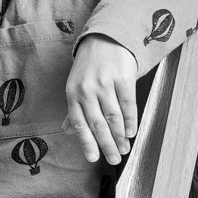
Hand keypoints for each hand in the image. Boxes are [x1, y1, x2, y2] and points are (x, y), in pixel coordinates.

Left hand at [66, 34, 139, 162]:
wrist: (106, 38)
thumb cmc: (89, 66)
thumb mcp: (76, 86)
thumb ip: (74, 110)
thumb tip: (67, 132)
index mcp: (73, 94)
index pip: (80, 124)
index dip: (87, 143)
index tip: (93, 159)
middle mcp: (87, 89)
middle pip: (98, 124)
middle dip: (106, 145)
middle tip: (115, 160)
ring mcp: (105, 83)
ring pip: (113, 117)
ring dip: (119, 136)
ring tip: (124, 150)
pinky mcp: (123, 77)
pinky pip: (127, 104)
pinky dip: (130, 120)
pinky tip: (131, 132)